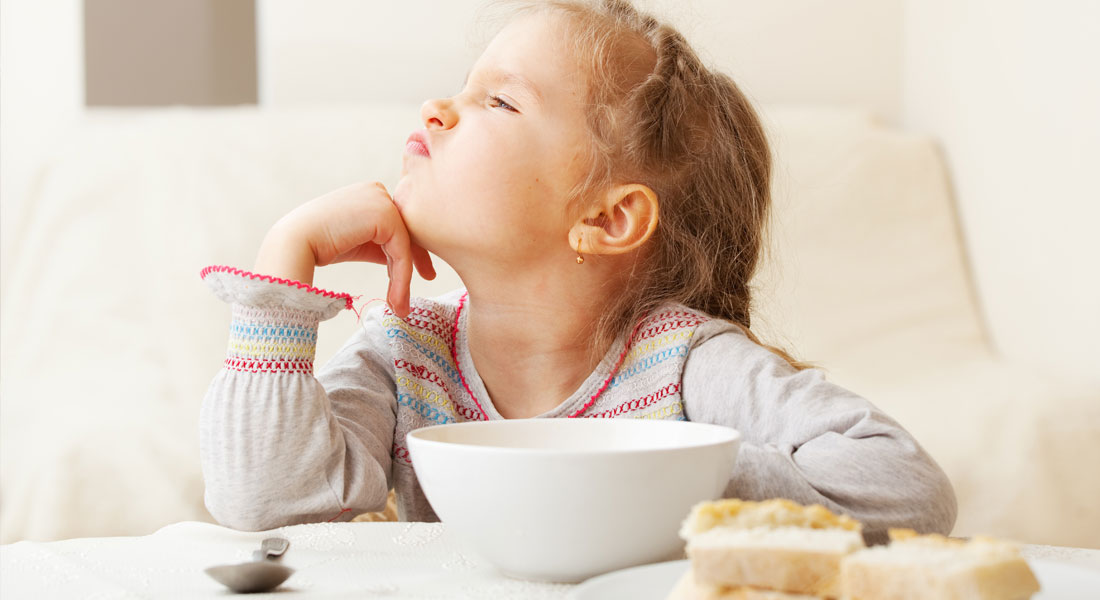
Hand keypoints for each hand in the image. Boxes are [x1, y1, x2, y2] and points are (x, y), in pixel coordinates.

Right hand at [254, 182, 434, 317]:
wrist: (294, 244)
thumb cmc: (319, 245)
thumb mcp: (357, 242)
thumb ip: (380, 244)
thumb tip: (405, 261)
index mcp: (369, 193)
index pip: (397, 223)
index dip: (410, 250)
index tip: (422, 272)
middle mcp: (377, 191)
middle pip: (406, 231)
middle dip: (417, 259)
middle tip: (428, 280)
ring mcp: (381, 200)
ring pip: (405, 243)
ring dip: (405, 277)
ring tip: (400, 306)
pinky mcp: (384, 215)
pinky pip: (402, 250)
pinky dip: (401, 277)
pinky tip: (396, 298)